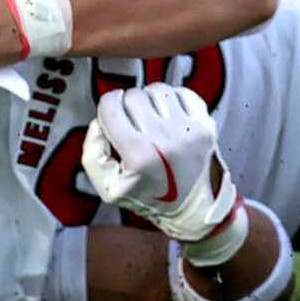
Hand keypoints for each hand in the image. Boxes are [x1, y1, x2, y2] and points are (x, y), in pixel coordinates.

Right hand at [81, 83, 237, 247]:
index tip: (112, 117)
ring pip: (157, 90)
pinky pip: (182, 93)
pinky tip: (170, 117)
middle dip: (127, 105)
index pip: (110, 105)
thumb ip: (93, 155)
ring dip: (150, 100)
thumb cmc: (151, 198)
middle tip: (132, 122)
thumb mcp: (110, 189)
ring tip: (151, 118)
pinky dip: (173, 100)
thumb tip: (98, 122)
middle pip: (133, 95)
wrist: (194, 210)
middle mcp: (165, 140)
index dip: (106, 108)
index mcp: (139, 156)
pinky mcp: (206, 125)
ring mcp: (188, 130)